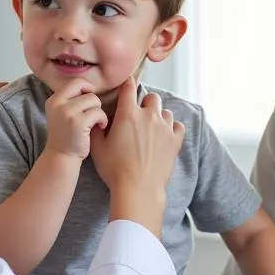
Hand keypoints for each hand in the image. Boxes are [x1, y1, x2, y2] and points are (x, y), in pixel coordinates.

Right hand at [44, 79, 108, 158]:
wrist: (62, 158)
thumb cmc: (68, 136)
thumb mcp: (62, 114)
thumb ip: (70, 100)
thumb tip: (89, 85)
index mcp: (54, 100)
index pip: (75, 82)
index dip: (87, 87)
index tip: (90, 100)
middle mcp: (58, 103)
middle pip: (85, 88)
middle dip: (93, 100)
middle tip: (92, 113)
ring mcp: (67, 112)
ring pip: (94, 100)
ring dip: (99, 111)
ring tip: (96, 122)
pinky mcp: (78, 123)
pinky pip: (98, 112)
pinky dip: (103, 119)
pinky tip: (100, 127)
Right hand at [89, 78, 184, 195]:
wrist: (138, 189)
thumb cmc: (115, 170)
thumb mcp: (98, 148)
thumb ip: (96, 129)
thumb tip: (96, 118)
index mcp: (128, 114)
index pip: (129, 87)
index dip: (127, 85)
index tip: (126, 88)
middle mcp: (149, 116)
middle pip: (152, 97)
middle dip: (145, 103)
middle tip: (138, 115)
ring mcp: (165, 128)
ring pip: (165, 111)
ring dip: (159, 116)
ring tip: (151, 128)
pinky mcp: (175, 141)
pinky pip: (178, 126)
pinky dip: (172, 128)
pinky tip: (165, 135)